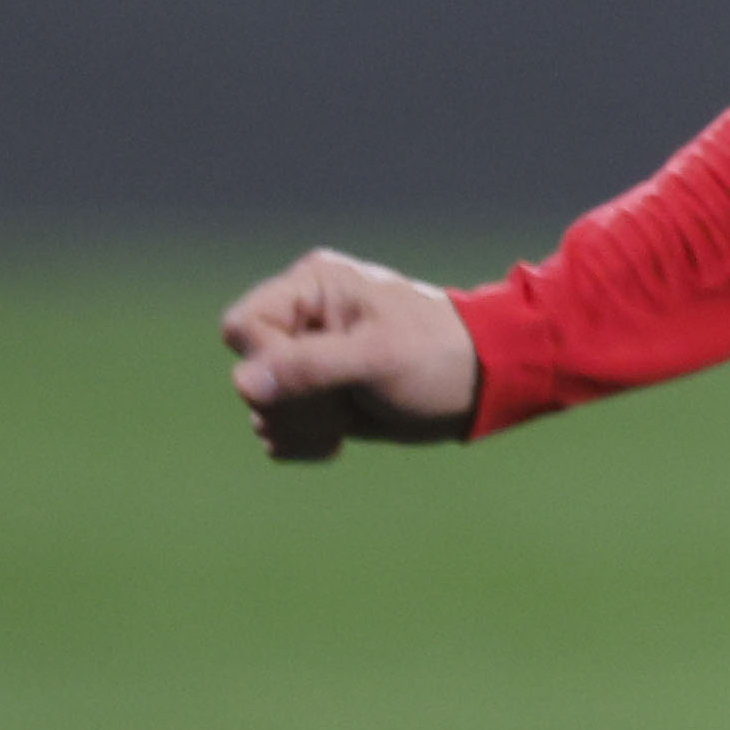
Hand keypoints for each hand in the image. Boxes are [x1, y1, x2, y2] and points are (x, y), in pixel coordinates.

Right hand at [222, 248, 482, 460]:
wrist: (485, 385)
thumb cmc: (440, 356)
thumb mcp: (378, 357)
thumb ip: (310, 367)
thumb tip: (244, 383)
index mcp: (312, 286)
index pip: (244, 327)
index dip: (267, 362)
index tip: (314, 380)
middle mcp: (302, 319)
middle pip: (248, 370)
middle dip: (288, 401)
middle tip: (338, 408)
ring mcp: (306, 359)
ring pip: (260, 404)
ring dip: (296, 425)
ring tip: (341, 424)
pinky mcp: (316, 395)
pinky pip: (276, 426)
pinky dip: (299, 440)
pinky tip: (334, 442)